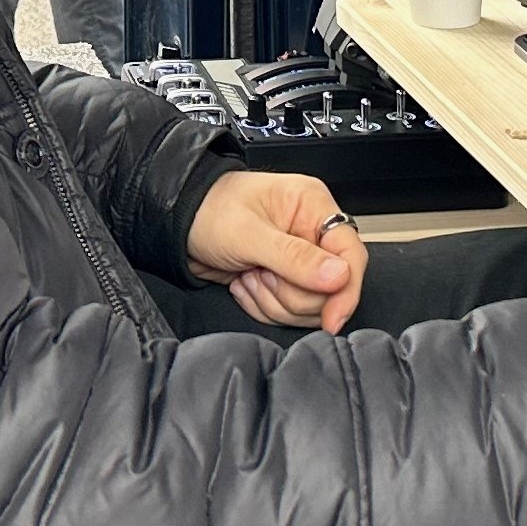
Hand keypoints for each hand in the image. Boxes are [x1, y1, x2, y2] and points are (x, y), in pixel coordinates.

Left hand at [182, 167, 363, 330]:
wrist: (175, 223)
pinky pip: (287, 310)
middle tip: (261, 273)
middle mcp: (311, 232)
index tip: (331, 319)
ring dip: (274, 299)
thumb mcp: (248, 234)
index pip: (351, 254)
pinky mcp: (282, 279)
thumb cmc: (207, 211)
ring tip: (249, 274)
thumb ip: (295, 257)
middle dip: (291, 292)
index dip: (346, 291)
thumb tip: (339, 276)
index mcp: (312, 206)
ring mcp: (298, 259)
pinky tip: (244, 282)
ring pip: (309, 305)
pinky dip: (263, 305)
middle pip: (330, 287)